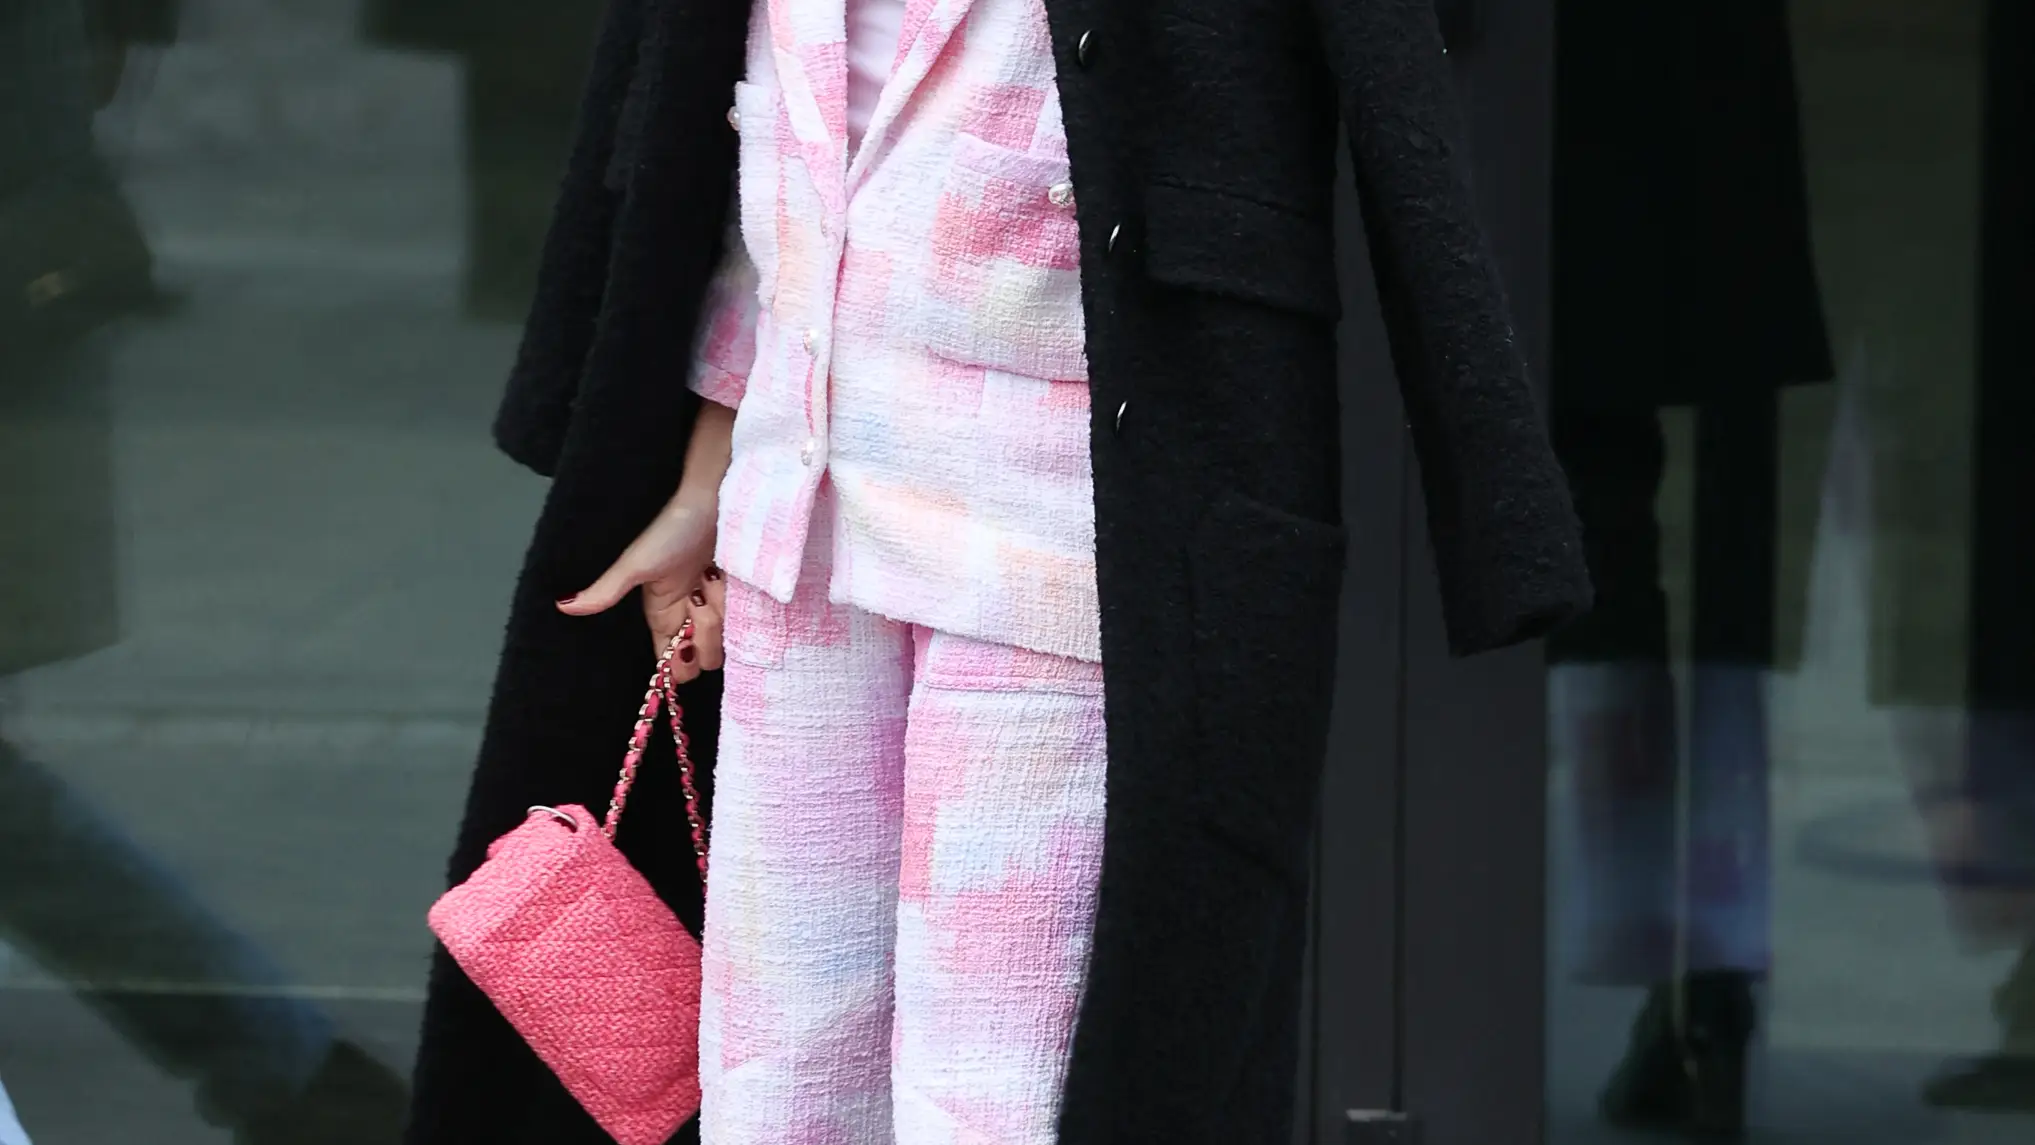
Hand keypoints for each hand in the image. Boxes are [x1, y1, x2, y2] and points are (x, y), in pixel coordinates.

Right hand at [556, 489, 726, 684]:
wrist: (716, 500)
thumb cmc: (674, 526)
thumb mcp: (636, 562)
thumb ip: (605, 590)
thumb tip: (563, 605)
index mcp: (662, 614)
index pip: (667, 663)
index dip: (675, 666)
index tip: (680, 644)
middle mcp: (689, 616)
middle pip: (701, 660)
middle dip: (704, 641)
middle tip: (699, 604)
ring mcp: (716, 608)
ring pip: (726, 643)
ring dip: (721, 618)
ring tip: (711, 582)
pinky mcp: (741, 598)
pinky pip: (746, 623)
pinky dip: (739, 607)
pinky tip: (729, 581)